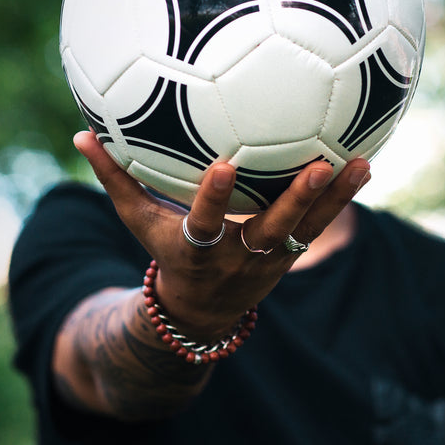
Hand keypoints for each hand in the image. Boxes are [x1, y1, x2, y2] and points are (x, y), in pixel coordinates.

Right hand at [73, 130, 369, 339]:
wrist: (200, 310)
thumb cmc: (164, 250)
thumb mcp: (137, 220)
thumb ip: (114, 178)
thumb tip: (81, 134)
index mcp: (195, 249)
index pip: (204, 224)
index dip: (214, 199)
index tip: (226, 164)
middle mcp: (236, 257)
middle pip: (269, 231)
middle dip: (293, 201)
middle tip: (316, 165)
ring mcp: (268, 259)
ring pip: (306, 229)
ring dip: (333, 199)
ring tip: (359, 163)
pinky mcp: (290, 255)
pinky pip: (320, 225)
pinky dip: (341, 199)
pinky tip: (363, 164)